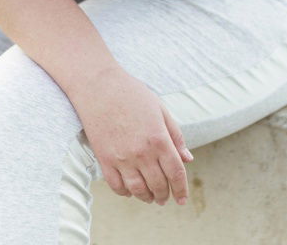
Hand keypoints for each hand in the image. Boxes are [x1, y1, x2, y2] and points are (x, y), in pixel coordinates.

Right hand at [70, 66, 192, 206]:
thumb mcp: (160, 108)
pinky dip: (125, 193)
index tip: (182, 200)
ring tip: (149, 197)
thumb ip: (175, 135)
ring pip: (138, 190)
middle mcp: (142, 152)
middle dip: (163, 195)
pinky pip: (116, 186)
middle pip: (158, 185)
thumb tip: (188, 159)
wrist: (98, 85)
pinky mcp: (104, 159)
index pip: (176, 173)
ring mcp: (122, 158)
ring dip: (146, 197)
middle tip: (164, 198)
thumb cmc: (131, 93)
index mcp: (159, 139)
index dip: (181, 190)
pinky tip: (130, 190)